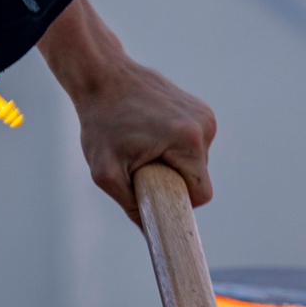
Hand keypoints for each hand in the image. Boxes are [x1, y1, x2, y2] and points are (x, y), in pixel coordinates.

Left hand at [77, 55, 216, 223]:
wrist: (102, 75)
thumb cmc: (101, 123)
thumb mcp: (106, 172)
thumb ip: (131, 206)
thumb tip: (152, 232)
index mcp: (188, 142)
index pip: (202, 194)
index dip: (179, 201)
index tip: (158, 197)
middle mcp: (204, 126)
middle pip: (199, 177)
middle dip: (173, 180)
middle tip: (141, 167)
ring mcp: (204, 114)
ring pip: (197, 160)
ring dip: (174, 162)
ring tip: (143, 145)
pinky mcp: (200, 108)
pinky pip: (194, 142)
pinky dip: (175, 146)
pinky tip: (151, 132)